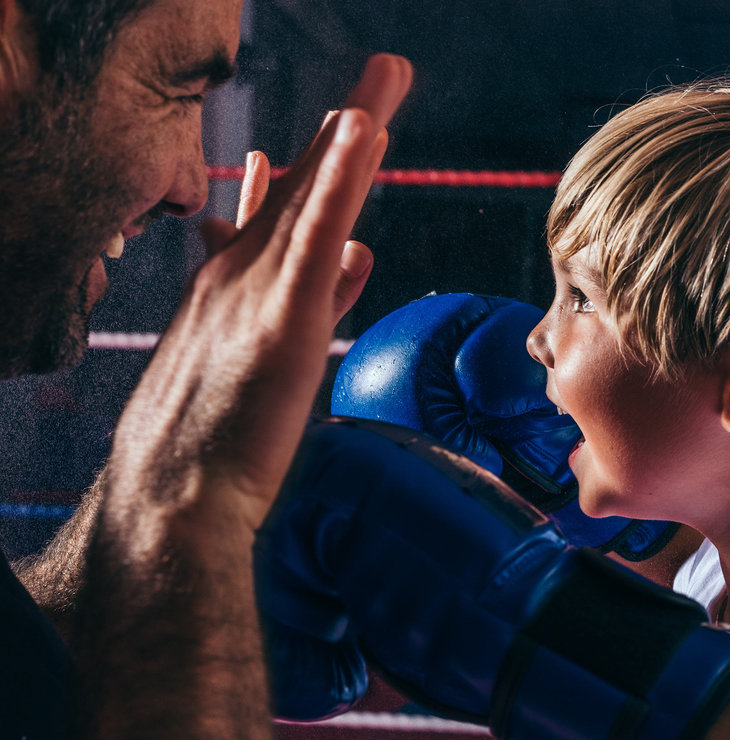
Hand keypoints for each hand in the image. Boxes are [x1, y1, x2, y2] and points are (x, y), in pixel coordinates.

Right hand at [109, 54, 412, 531]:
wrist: (172, 496)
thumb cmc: (207, 440)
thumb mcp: (247, 369)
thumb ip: (300, 313)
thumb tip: (346, 266)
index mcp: (233, 285)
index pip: (282, 214)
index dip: (315, 167)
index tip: (339, 128)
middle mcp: (239, 271)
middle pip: (303, 189)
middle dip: (343, 133)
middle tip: (380, 82)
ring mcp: (256, 287)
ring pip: (313, 195)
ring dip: (352, 132)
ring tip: (385, 82)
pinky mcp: (281, 314)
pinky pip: (316, 232)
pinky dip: (337, 178)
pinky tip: (360, 129)